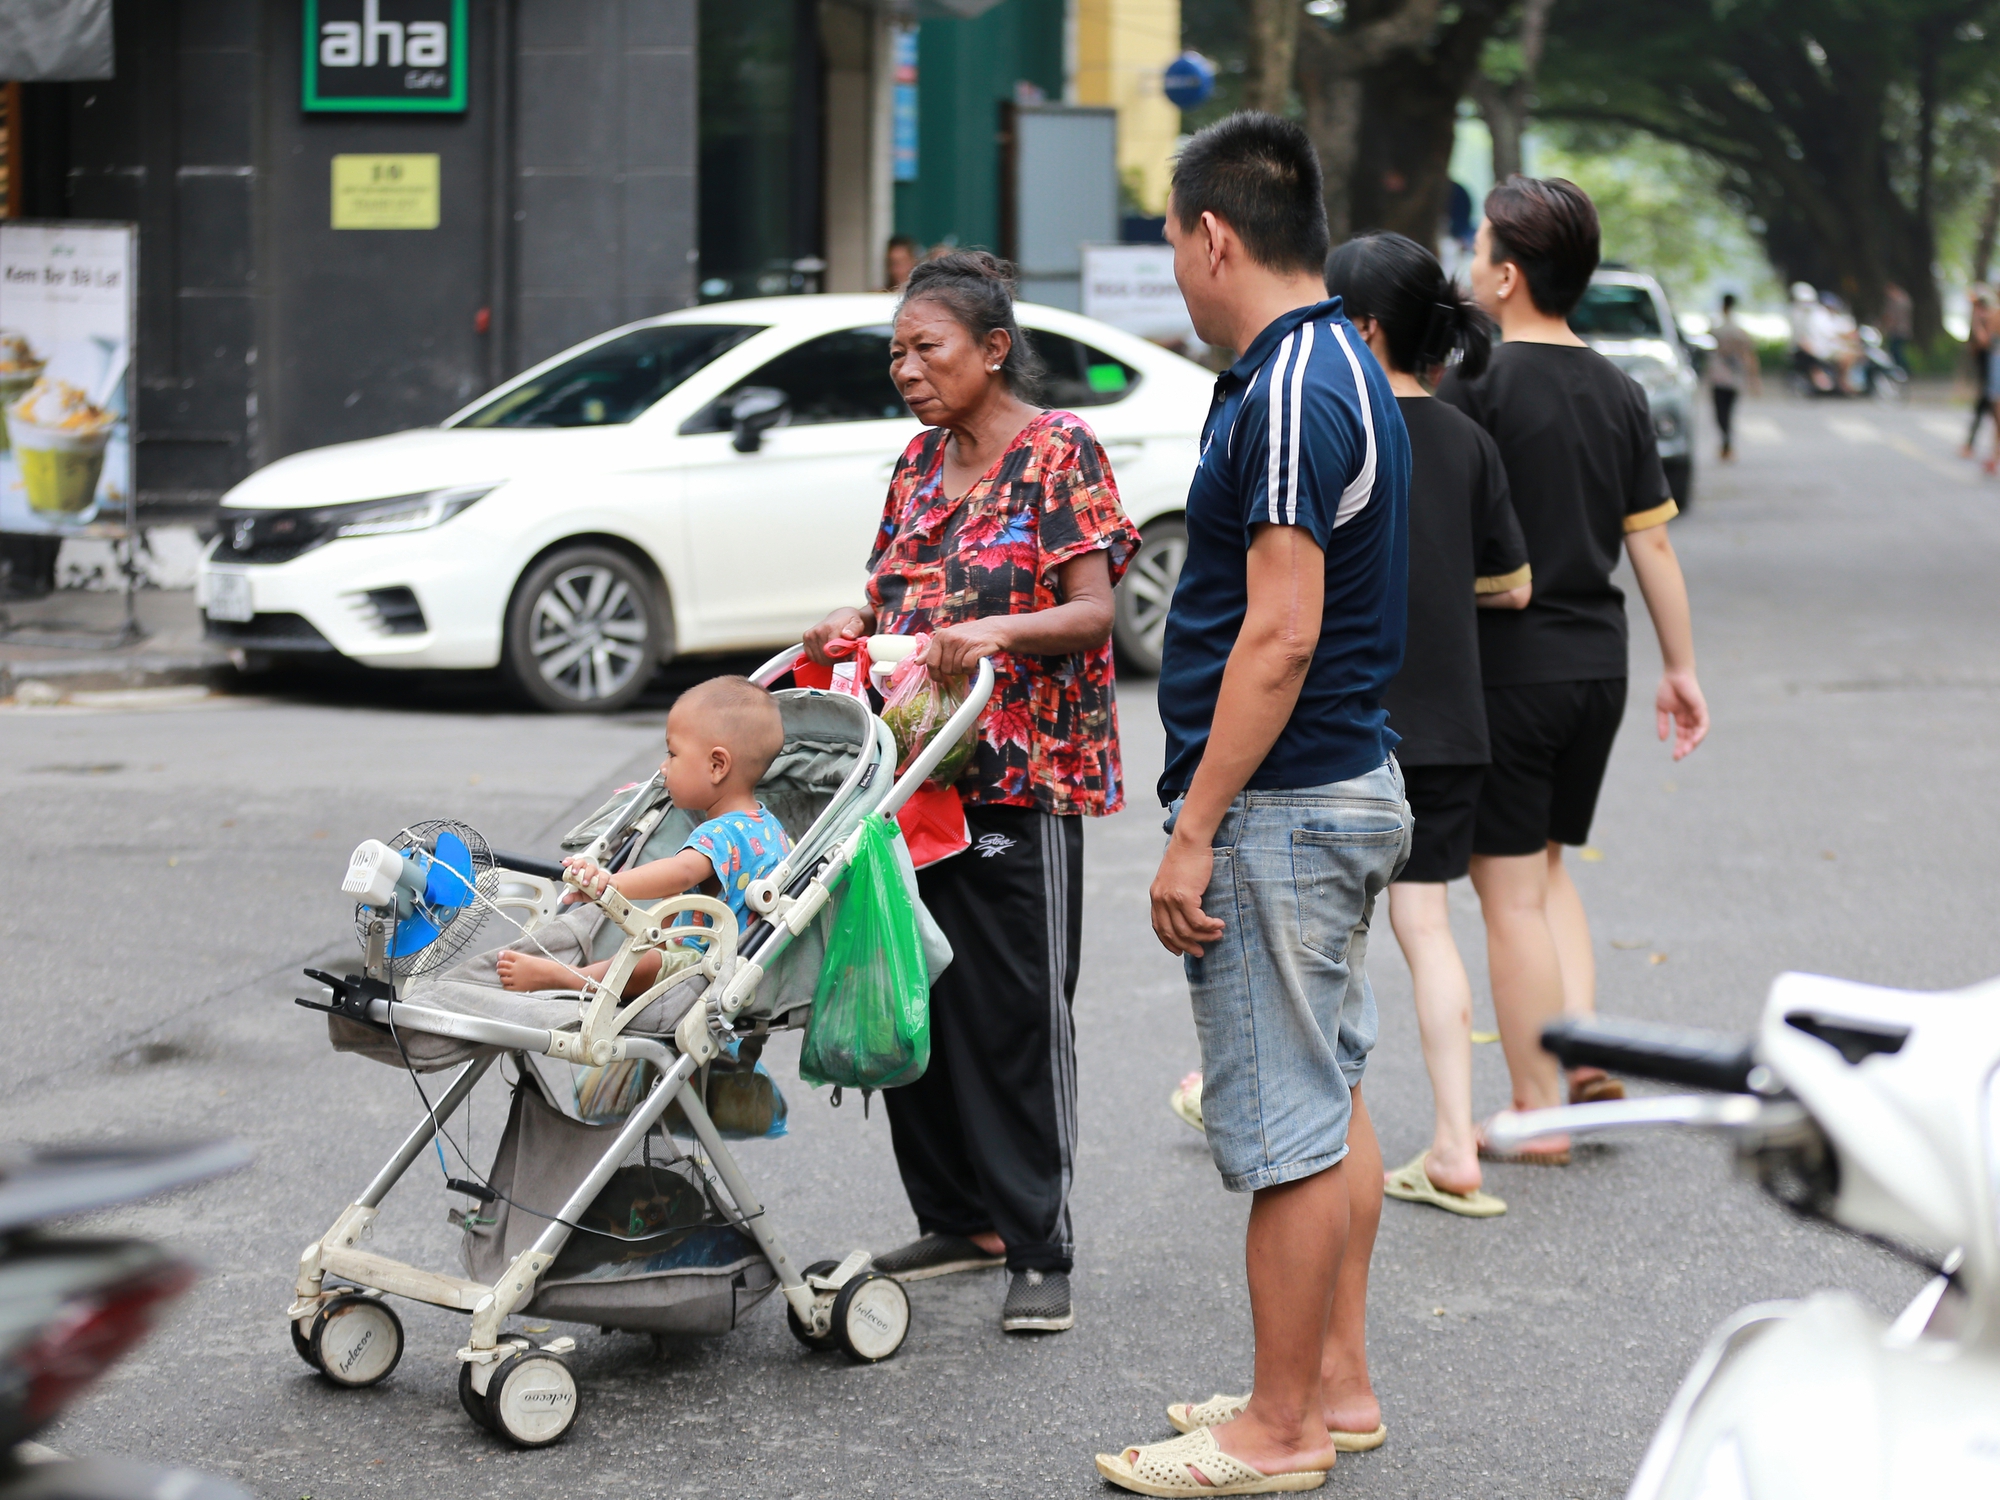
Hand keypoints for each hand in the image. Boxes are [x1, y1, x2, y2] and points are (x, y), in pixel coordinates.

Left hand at [561, 856, 613, 899]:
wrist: (606, 894)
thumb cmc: (592, 891)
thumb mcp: (581, 895)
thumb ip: (573, 896)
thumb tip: (565, 899)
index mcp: (581, 872)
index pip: (574, 863)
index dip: (569, 861)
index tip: (564, 864)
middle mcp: (588, 870)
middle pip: (582, 862)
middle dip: (577, 866)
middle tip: (574, 873)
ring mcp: (597, 873)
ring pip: (592, 868)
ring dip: (588, 875)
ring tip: (585, 884)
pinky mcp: (606, 878)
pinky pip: (603, 878)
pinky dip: (600, 885)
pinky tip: (597, 891)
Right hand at [804, 607, 869, 665]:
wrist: (840, 616)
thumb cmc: (849, 621)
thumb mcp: (857, 622)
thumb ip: (854, 629)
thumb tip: (847, 634)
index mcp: (829, 627)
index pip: (833, 651)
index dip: (843, 657)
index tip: (850, 654)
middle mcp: (817, 631)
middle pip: (826, 657)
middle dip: (837, 660)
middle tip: (845, 654)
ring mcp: (810, 637)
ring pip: (820, 659)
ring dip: (830, 660)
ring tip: (838, 652)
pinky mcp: (806, 641)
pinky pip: (814, 658)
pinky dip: (822, 659)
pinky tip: (829, 653)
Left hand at [921, 617, 1012, 676]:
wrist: (994, 629)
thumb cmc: (969, 635)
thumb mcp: (948, 638)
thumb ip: (931, 649)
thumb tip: (917, 662)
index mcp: (940, 636)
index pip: (930, 661)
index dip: (934, 673)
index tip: (939, 678)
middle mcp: (949, 638)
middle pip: (944, 669)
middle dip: (952, 671)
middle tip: (959, 664)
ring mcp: (962, 643)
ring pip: (955, 669)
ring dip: (962, 670)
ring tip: (968, 661)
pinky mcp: (974, 649)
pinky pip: (966, 668)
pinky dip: (970, 669)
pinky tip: (974, 663)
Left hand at [1150, 834, 1224, 957]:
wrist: (1190, 840)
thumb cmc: (1188, 856)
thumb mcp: (1176, 877)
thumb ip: (1176, 894)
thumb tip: (1188, 911)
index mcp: (1156, 895)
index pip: (1159, 927)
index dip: (1169, 942)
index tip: (1180, 951)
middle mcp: (1160, 899)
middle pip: (1172, 933)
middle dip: (1187, 946)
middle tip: (1201, 951)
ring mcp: (1171, 899)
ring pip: (1187, 930)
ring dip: (1204, 936)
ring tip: (1217, 935)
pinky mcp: (1184, 896)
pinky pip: (1198, 921)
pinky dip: (1209, 926)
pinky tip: (1219, 924)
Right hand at [1656, 669, 1709, 759]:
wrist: (1674, 674)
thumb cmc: (1668, 688)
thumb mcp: (1662, 709)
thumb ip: (1662, 724)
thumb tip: (1662, 739)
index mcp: (1682, 718)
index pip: (1682, 735)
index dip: (1679, 746)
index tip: (1674, 757)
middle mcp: (1691, 717)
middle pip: (1690, 737)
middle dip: (1685, 747)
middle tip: (1678, 757)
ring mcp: (1698, 714)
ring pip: (1698, 733)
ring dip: (1692, 743)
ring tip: (1685, 751)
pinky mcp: (1702, 709)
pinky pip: (1703, 725)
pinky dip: (1699, 734)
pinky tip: (1694, 741)